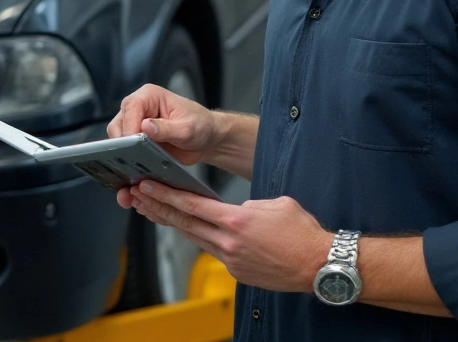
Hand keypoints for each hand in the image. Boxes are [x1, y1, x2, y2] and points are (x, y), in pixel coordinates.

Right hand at [107, 83, 218, 165]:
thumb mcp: (188, 129)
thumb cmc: (200, 126)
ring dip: (125, 151)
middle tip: (136, 156)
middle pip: (118, 123)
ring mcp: (135, 122)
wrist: (205, 138)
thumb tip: (145, 127)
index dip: (130, 126)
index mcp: (150, 95)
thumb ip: (167, 129)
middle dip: (125, 141)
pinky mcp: (135, 137)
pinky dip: (128, 157)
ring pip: (117, 137)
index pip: (131, 107)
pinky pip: (123, 148)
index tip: (135, 143)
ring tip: (138, 162)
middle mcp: (139, 106)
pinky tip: (138, 165)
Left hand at [129, 180, 330, 293]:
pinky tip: (189, 230)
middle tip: (138, 196)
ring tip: (153, 211)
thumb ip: (248, 204)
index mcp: (236, 220)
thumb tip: (236, 210)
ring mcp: (231, 259)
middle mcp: (229, 241)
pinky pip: (212, 251)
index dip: (165, 195)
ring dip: (173, 223)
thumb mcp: (275, 204)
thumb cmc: (302, 232)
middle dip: (158, 207)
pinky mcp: (237, 271)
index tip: (147, 186)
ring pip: (194, 237)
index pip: (191, 204)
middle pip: (184, 222)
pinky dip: (199, 238)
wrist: (319, 264)